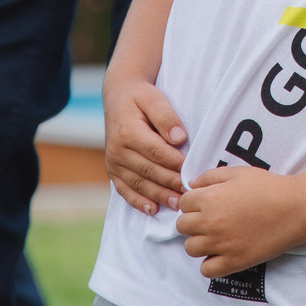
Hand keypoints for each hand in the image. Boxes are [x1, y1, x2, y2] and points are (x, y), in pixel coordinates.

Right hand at [104, 76, 188, 215]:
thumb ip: (166, 117)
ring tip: (177, 204)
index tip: (192, 171)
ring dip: (158, 196)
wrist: (118, 96)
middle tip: (189, 194)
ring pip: (139, 183)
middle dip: (170, 183)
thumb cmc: (141, 96)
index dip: (175, 163)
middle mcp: (118, 150)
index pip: (157, 152)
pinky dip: (137, 201)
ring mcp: (113, 162)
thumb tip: (179, 138)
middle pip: (149, 171)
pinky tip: (152, 209)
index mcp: (128, 132)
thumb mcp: (154, 98)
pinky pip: (124, 190)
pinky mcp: (112, 170)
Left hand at [179, 163, 305, 280]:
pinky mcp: (234, 262)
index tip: (206, 203)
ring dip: (199, 242)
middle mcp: (210, 222)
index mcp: (210, 198)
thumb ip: (210, 176)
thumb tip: (191, 184)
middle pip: (182, 226)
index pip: (183, 203)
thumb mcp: (238, 173)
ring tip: (216, 237)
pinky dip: (210, 263)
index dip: (194, 202)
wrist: (295, 208)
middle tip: (211, 219)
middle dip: (193, 221)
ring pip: (191, 248)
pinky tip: (222, 253)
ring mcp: (221, 244)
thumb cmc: (269, 187)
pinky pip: (207, 270)